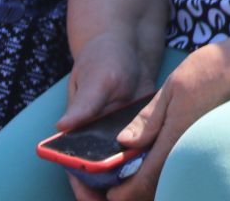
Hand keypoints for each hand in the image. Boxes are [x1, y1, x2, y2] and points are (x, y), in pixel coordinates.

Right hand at [58, 29, 166, 200]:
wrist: (129, 45)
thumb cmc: (105, 58)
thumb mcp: (97, 79)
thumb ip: (85, 103)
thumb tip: (63, 125)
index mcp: (76, 133)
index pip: (75, 169)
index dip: (85, 188)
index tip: (98, 200)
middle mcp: (95, 140)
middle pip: (100, 176)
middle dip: (113, 191)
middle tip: (132, 199)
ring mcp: (117, 138)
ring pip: (123, 170)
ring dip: (135, 180)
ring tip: (151, 192)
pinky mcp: (139, 132)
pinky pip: (143, 154)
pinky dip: (151, 163)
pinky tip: (166, 170)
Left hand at [102, 38, 229, 200]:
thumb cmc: (212, 71)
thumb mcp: (172, 88)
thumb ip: (148, 118)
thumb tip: (124, 143)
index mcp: (174, 142)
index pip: (141, 182)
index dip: (121, 192)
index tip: (107, 191)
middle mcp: (188, 153)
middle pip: (154, 188)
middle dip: (132, 190)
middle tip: (115, 182)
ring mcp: (200, 151)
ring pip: (168, 180)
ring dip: (147, 180)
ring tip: (132, 167)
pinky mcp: (207, 144)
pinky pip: (180, 167)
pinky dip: (163, 169)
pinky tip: (156, 153)